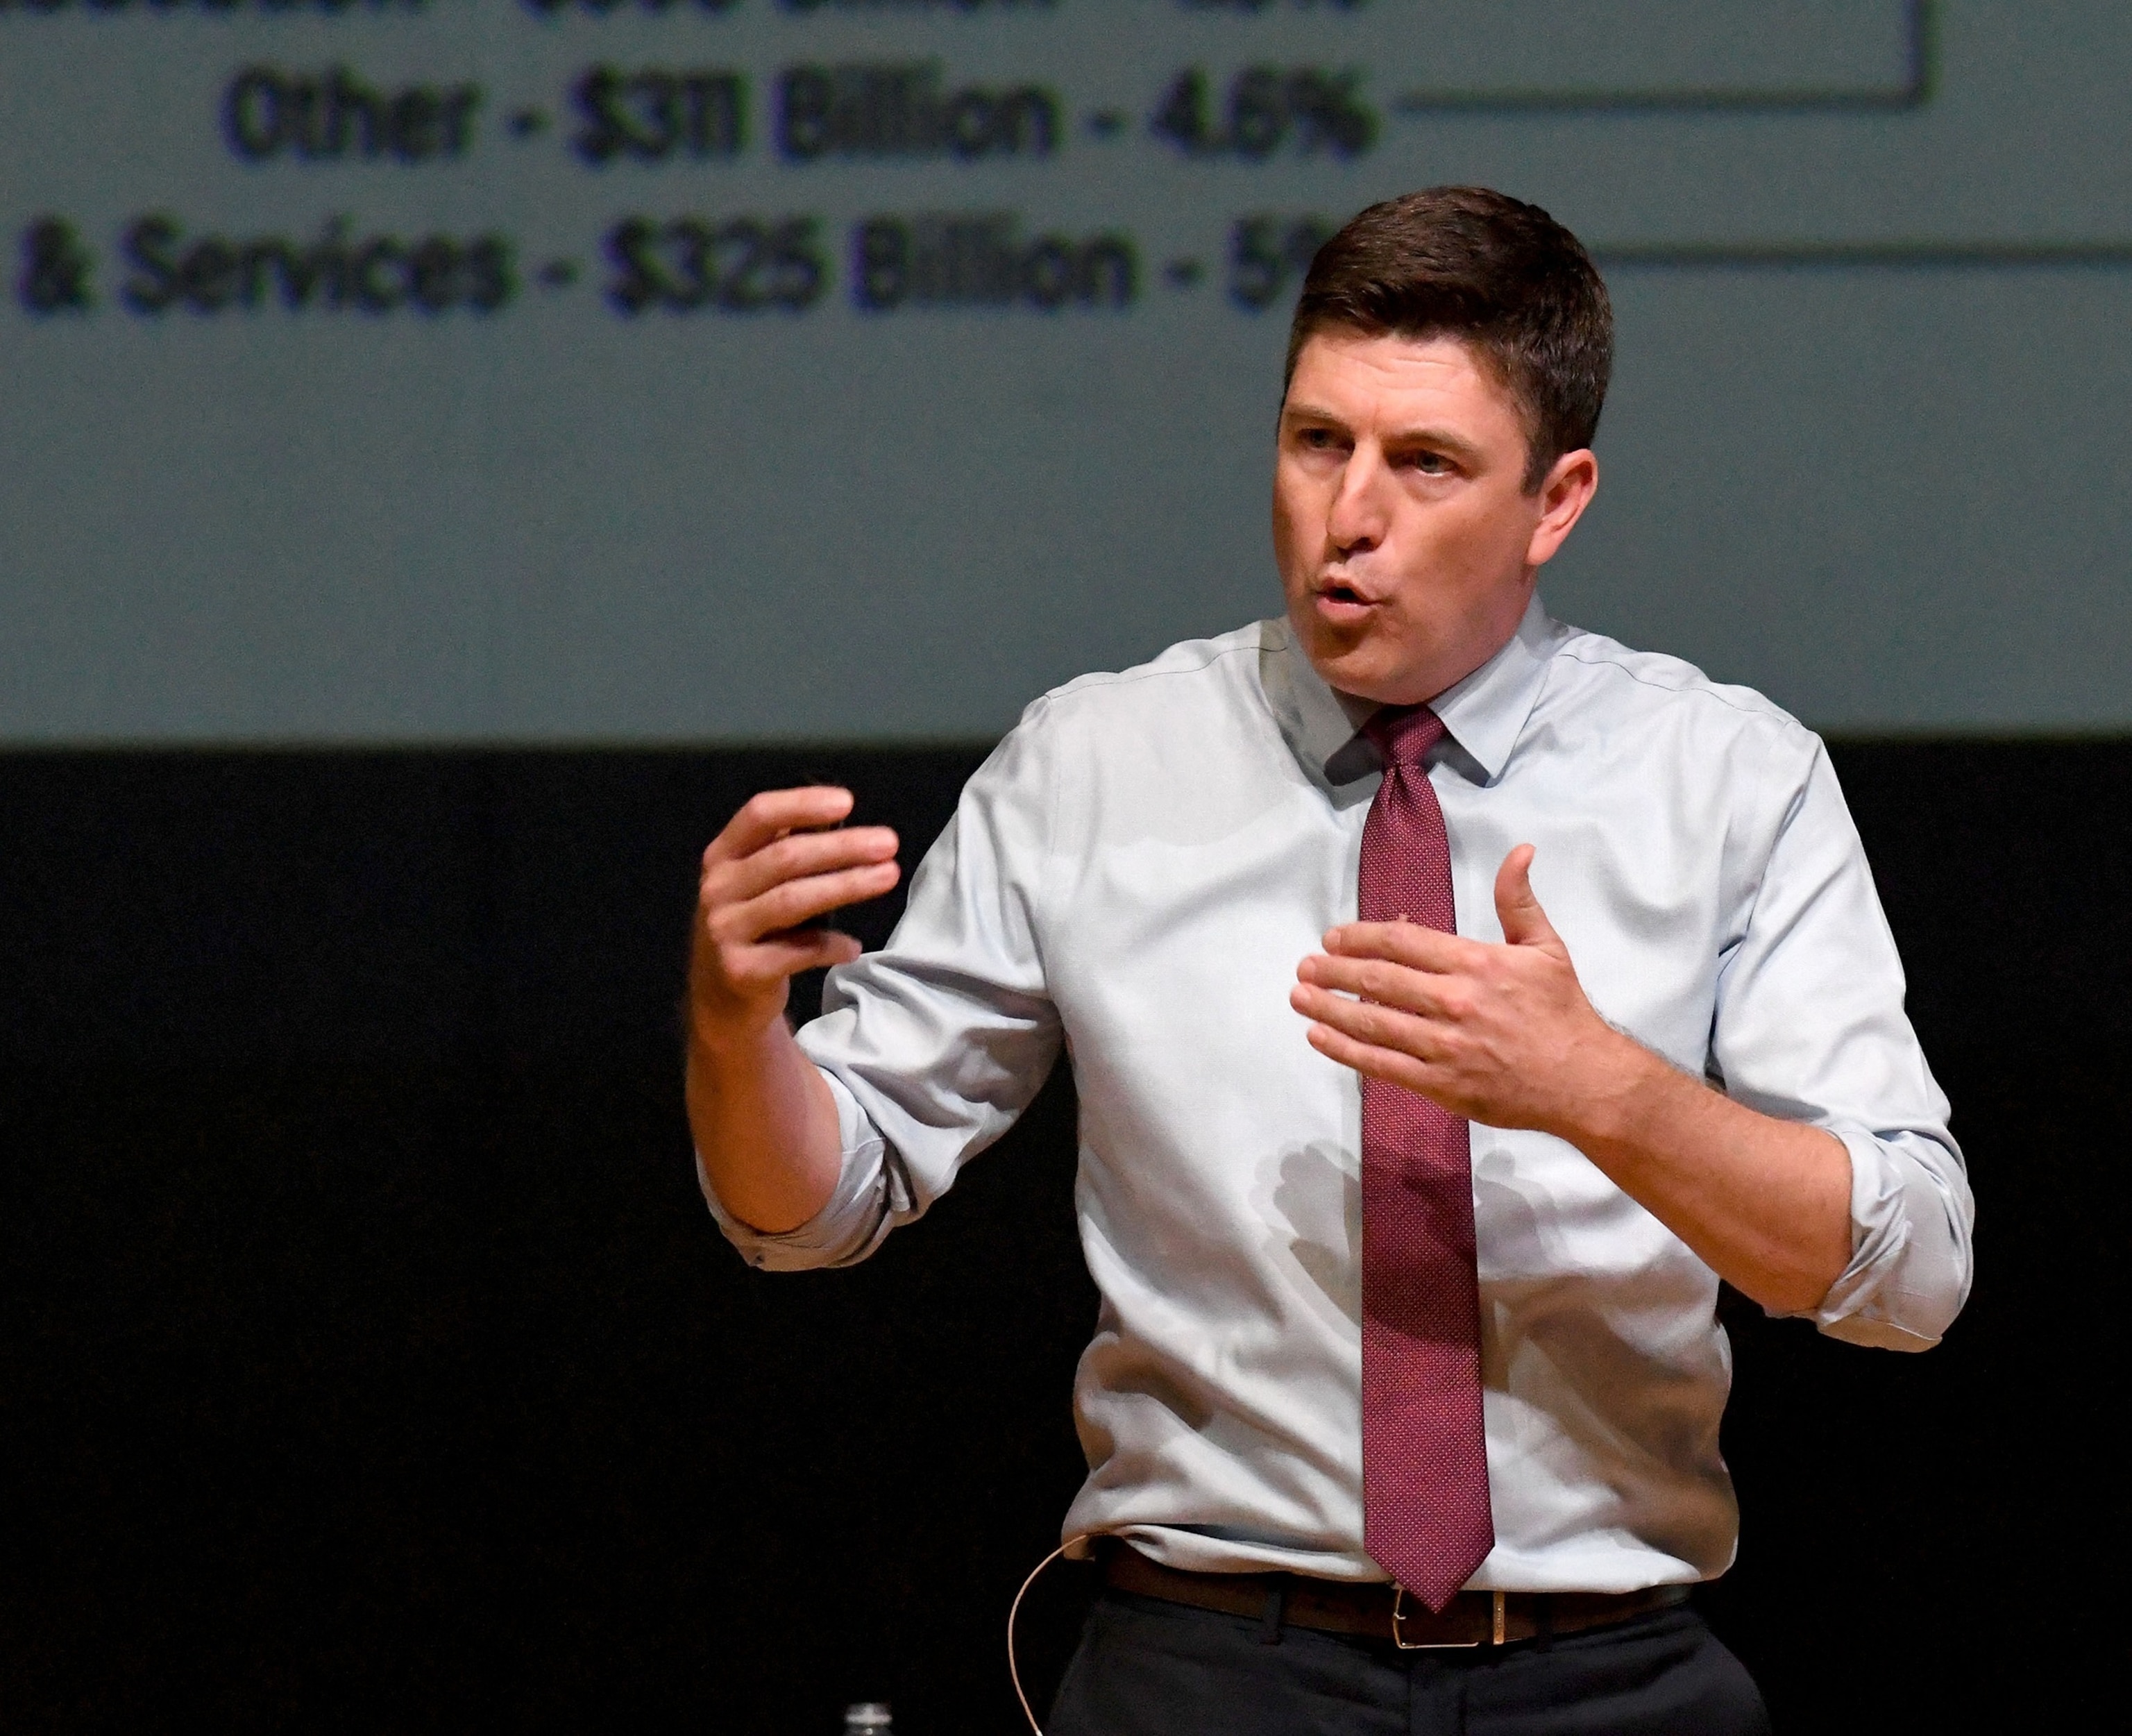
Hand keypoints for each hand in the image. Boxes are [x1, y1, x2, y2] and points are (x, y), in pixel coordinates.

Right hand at [689, 787, 900, 1048]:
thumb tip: (840, 814)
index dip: (802, 804)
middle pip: (785, 857)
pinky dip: (830, 946)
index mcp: (723, 855)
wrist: (722, 996)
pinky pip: (796, 952)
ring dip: (846, 886)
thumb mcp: (758, 881)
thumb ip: (789, 848)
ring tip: (888, 876)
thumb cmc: (753, 925)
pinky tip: (854, 947)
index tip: (847, 801)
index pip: (759, 815)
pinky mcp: (741, 970)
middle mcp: (718, 888)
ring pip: (792, 900)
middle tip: (888, 844)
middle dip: (842, 847)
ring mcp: (725, 930)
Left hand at [1290, 844, 1642, 1135]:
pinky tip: (1320, 1036)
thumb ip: (1519, 900)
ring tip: (1299, 996)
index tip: (1333, 938)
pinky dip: (1346, 1050)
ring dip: (1329, 1007)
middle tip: (1304, 966)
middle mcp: (1455, 1001)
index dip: (1360, 937)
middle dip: (1333, 971)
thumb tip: (1520, 851)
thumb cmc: (1562, 1012)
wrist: (1583, 1080)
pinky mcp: (1441, 1084)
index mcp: (1475, 962)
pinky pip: (1382, 1064)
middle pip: (1379, 979)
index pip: (1402, 941)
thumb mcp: (1546, 947)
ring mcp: (1445, 1045)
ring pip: (1373, 1022)